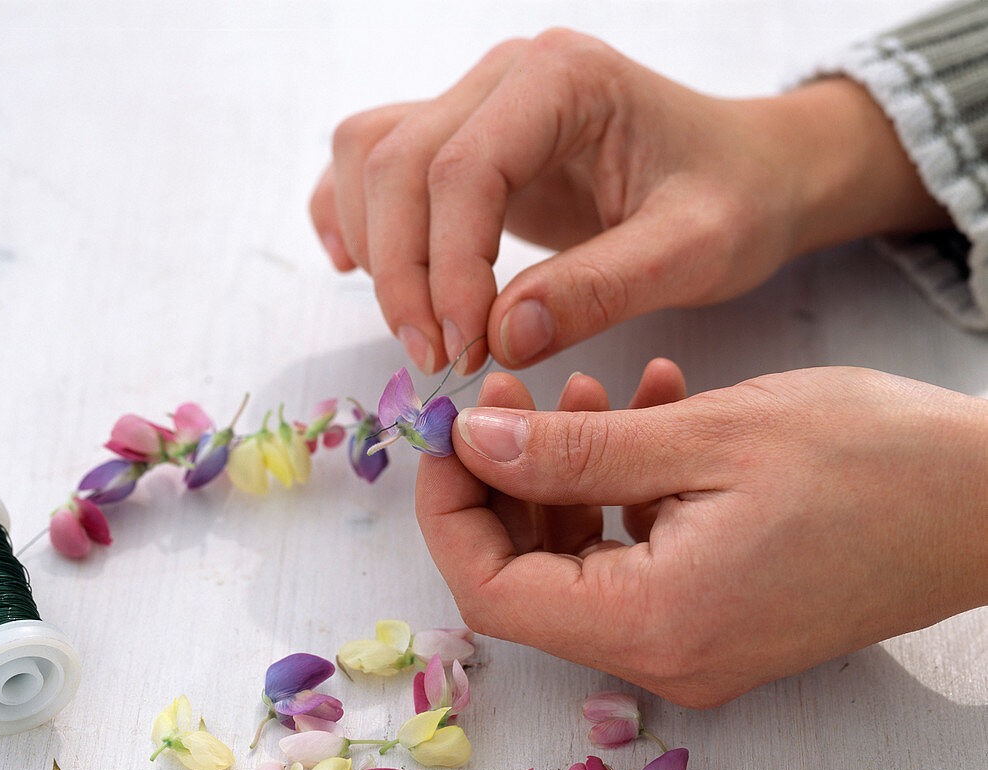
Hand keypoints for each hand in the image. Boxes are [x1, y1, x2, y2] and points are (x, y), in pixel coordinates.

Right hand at [312, 30, 946, 374]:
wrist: (748, 172)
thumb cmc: (734, 200)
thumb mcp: (693, 251)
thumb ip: (599, 290)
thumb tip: (499, 337)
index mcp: (564, 80)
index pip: (464, 168)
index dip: (446, 267)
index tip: (463, 350)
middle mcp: (505, 77)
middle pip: (396, 161)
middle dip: (402, 272)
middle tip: (437, 360)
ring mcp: (477, 103)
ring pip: (369, 157)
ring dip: (374, 250)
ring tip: (418, 331)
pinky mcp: (464, 142)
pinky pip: (373, 162)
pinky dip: (353, 215)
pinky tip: (360, 269)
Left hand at [415, 364, 987, 706]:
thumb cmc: (872, 460)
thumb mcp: (704, 436)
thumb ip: (572, 449)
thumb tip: (470, 442)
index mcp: (653, 625)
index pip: (490, 592)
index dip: (450, 508)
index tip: (449, 428)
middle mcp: (666, 654)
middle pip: (529, 578)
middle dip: (505, 479)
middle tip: (510, 391)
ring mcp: (694, 640)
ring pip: (580, 559)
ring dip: (566, 472)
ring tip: (589, 388)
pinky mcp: (720, 612)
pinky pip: (637, 552)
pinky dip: (623, 486)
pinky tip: (652, 413)